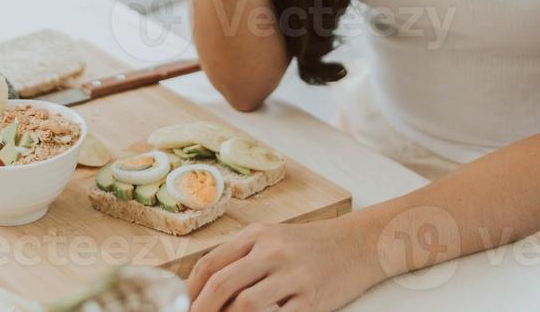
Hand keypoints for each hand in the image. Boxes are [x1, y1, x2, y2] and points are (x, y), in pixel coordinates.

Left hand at [186, 219, 378, 311]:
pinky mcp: (312, 298)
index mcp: (257, 235)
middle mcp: (272, 251)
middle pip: (221, 284)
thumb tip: (203, 286)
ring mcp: (293, 275)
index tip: (181, 308)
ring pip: (246, 304)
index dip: (190, 290)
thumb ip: (241, 256)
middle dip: (201, 310)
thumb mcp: (272, 238)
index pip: (210, 263)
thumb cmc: (309, 244)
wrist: (358, 243)